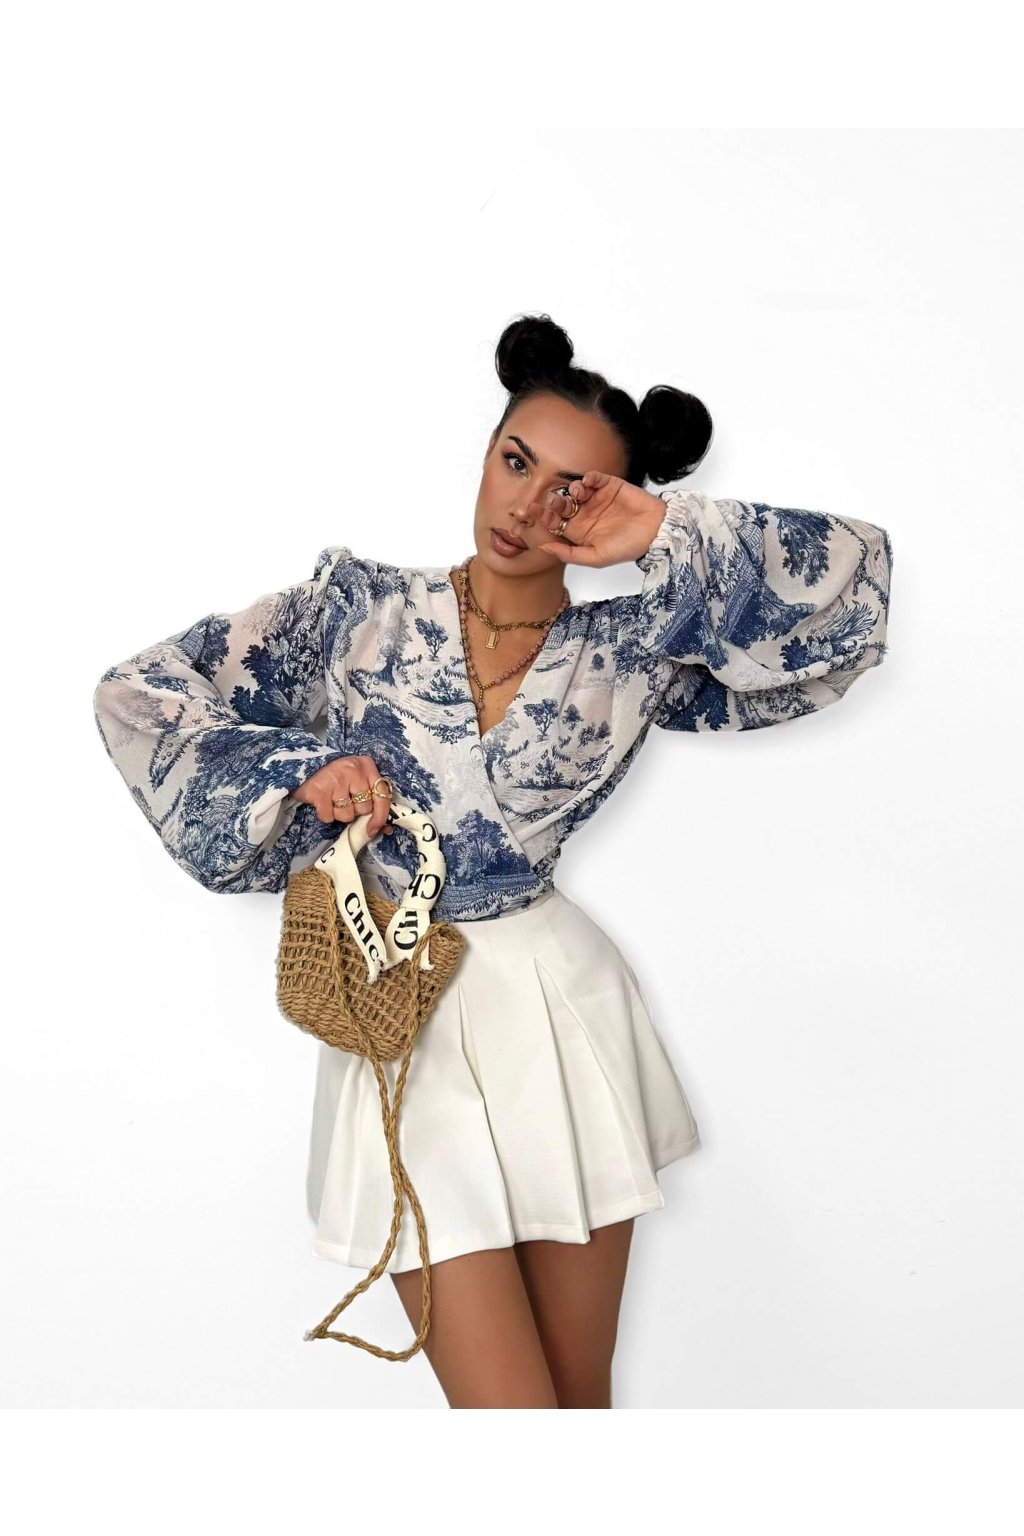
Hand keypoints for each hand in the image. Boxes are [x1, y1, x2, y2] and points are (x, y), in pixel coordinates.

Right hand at [288, 755, 394, 834]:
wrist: (303, 766)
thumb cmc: (335, 777)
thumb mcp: (357, 780)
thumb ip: (373, 800)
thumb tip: (385, 829)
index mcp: (367, 765)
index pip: (383, 795)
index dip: (380, 816)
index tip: (374, 829)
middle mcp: (354, 769)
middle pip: (364, 808)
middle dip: (355, 811)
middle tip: (344, 800)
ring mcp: (336, 779)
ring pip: (347, 815)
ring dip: (339, 814)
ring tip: (332, 799)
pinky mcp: (319, 790)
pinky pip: (329, 817)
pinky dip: (325, 814)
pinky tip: (322, 802)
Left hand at [532, 472, 666, 567]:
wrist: (656, 531)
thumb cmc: (628, 547)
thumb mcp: (596, 557)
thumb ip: (569, 554)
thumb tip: (543, 548)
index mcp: (579, 532)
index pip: (556, 522)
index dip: (545, 517)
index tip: (536, 511)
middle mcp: (585, 514)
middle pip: (562, 504)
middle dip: (555, 501)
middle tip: (555, 500)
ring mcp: (596, 499)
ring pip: (575, 490)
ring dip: (572, 489)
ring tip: (577, 493)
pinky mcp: (609, 485)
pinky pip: (594, 478)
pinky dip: (588, 478)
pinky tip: (588, 482)